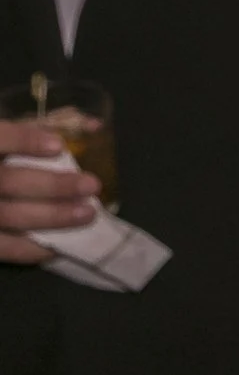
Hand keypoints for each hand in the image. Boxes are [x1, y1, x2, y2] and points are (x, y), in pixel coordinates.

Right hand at [0, 117, 99, 265]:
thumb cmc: (2, 157)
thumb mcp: (9, 135)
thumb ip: (43, 127)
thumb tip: (94, 125)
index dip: (25, 140)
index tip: (58, 146)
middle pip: (7, 182)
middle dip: (52, 186)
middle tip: (92, 185)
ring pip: (8, 216)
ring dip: (51, 217)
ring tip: (88, 213)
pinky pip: (3, 247)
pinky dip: (31, 248)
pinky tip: (60, 244)